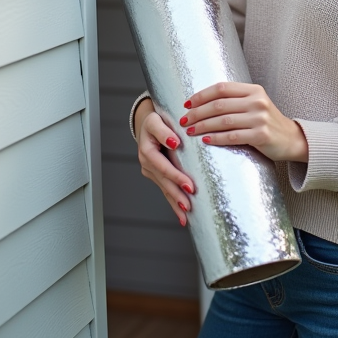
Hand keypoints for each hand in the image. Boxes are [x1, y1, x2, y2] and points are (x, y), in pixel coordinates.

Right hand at [134, 99, 194, 226]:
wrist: (148, 123)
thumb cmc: (155, 121)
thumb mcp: (156, 120)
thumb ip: (163, 131)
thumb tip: (175, 142)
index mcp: (147, 150)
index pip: (163, 167)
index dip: (176, 177)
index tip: (190, 186)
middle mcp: (147, 163)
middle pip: (164, 182)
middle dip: (177, 195)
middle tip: (189, 206)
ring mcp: (151, 171)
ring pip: (165, 189)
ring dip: (175, 203)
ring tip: (186, 217)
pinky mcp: (157, 175)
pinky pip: (166, 189)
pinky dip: (173, 202)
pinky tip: (182, 215)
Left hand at [181, 82, 308, 162]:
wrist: (291, 139)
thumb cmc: (266, 122)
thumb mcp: (254, 104)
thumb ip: (234, 100)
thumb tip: (200, 103)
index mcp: (253, 90)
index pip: (221, 88)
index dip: (201, 95)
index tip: (186, 104)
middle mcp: (257, 101)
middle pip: (219, 105)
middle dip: (197, 112)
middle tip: (183, 120)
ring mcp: (260, 118)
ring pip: (223, 121)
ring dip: (203, 126)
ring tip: (190, 130)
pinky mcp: (261, 135)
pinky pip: (233, 136)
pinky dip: (216, 138)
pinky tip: (205, 140)